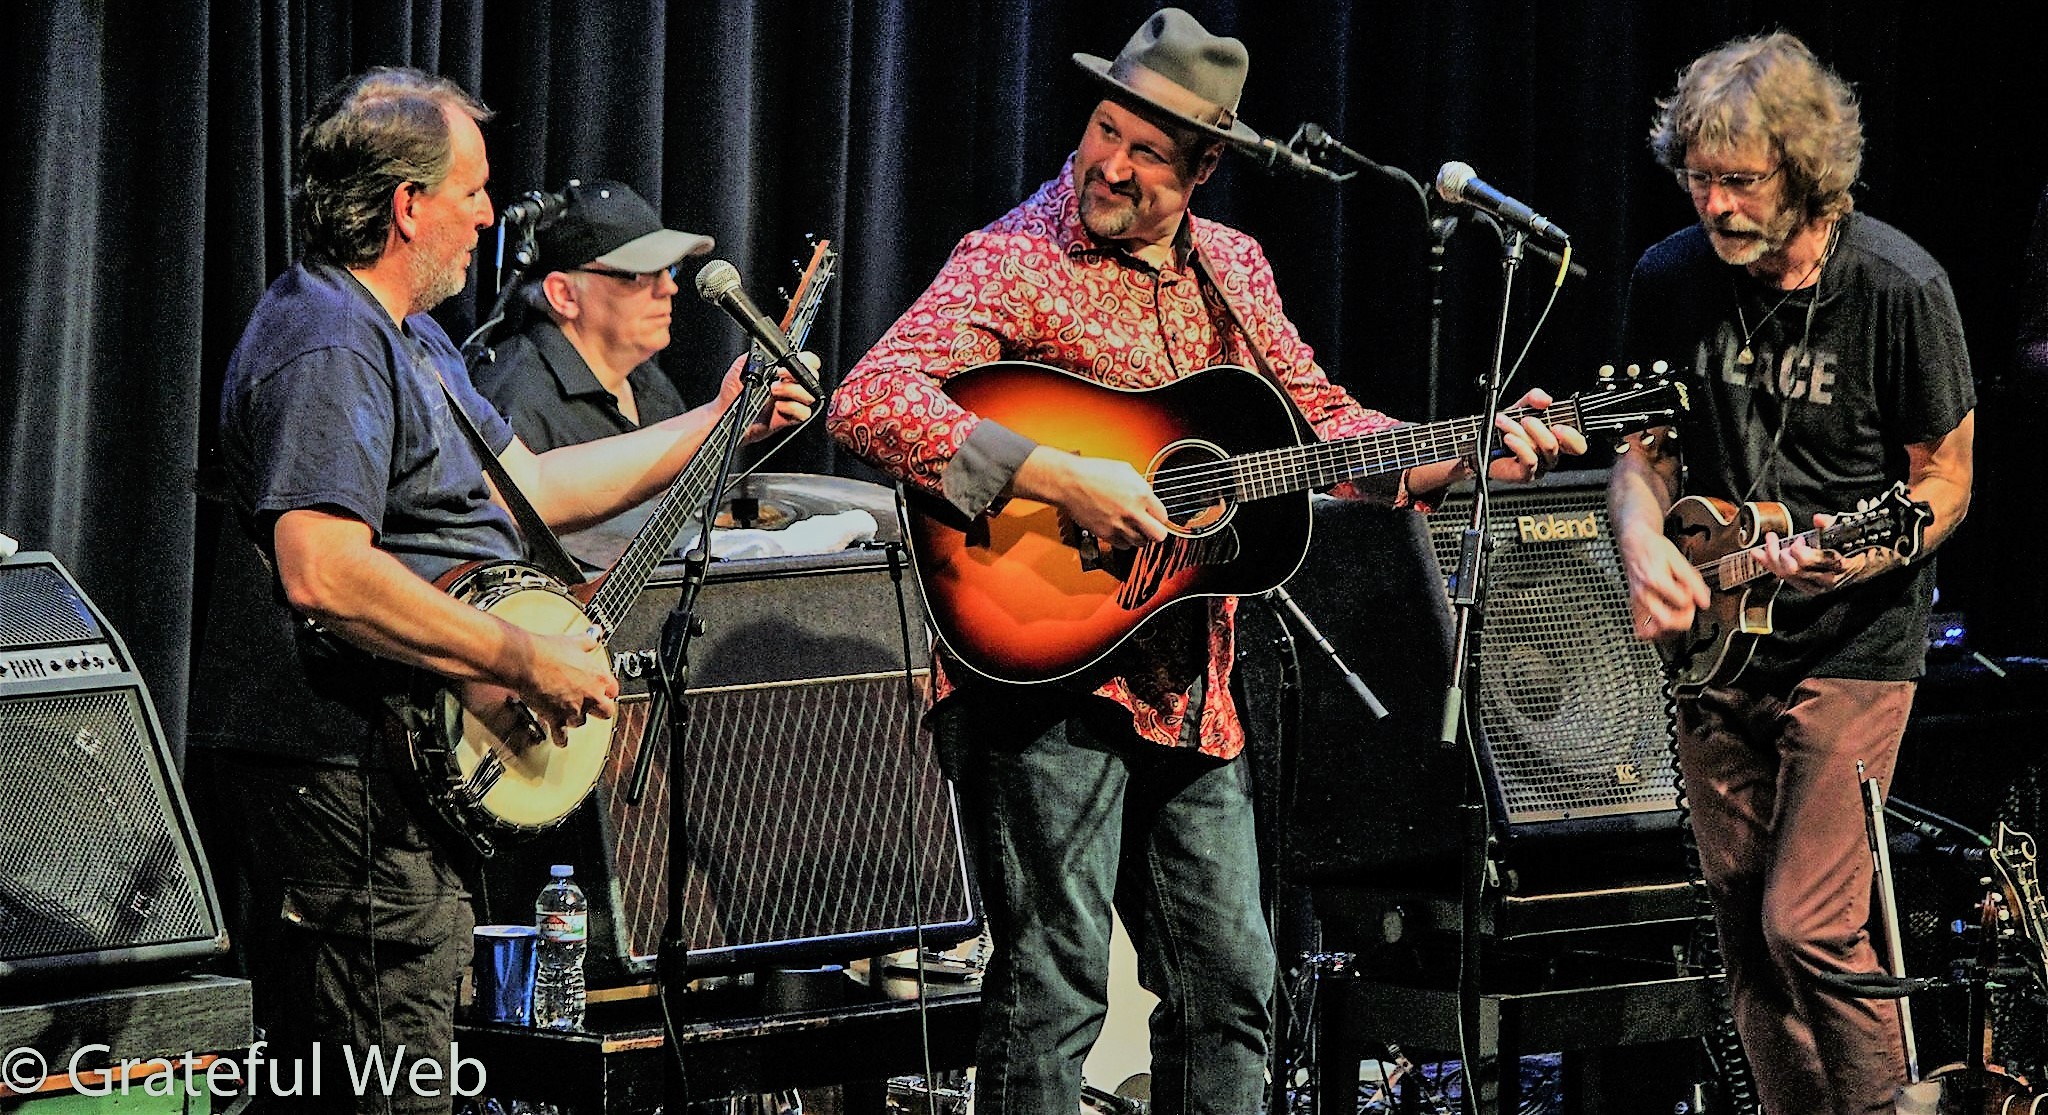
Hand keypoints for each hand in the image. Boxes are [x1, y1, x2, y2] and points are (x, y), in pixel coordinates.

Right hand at [512, 627, 618, 745]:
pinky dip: (560, 738)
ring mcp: (574, 709)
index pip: (613, 690)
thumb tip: (596, 633)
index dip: (607, 691)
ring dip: (575, 719)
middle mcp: (590, 695)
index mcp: (597, 676)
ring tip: (569, 715)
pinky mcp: (557, 718)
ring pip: (582, 722)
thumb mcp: (574, 642)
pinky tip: (560, 740)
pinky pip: (562, 735)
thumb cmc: (549, 651)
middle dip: (598, 710)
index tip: (603, 691)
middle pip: (605, 711)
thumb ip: (588, 641)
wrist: (527, 661)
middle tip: (591, 707)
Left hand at [719, 351, 818, 441]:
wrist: (726, 413)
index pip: (808, 361)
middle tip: (779, 375)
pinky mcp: (790, 417)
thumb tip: (766, 348)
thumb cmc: (733, 392)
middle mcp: (790, 385)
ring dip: (793, 391)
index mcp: (783, 370)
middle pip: (813, 377)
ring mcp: (791, 401)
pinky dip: (792, 408)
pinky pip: (804, 412)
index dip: (807, 360)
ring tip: (773, 391)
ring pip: (810, 395)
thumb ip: (755, 354)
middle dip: (797, 375)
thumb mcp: (740, 366)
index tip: (792, 362)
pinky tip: (778, 406)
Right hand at [1015, 447, 1170, 547]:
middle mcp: (1133, 512)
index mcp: (1141, 494)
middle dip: (1156, 531)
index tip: (1154, 515)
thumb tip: (1149, 497)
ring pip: (1141, 544)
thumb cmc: (1093, 472)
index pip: (1164, 516)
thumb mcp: (1125, 470)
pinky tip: (1120, 530)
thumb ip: (1141, 486)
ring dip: (1139, 536)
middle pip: (1159, 536)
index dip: (1159, 516)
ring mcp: (1119, 525)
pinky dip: (1124, 540)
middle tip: (1150, 526)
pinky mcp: (1106, 534)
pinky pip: (1123, 546)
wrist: (1069, 481)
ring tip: (1132, 527)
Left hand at [1486, 388, 1586, 482]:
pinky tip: (1508, 438)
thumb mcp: (1520, 407)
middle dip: (1538, 428)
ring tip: (1504, 422)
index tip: (1557, 425)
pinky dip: (1519, 446)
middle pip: (1556, 445)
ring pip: (1539, 450)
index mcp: (1556, 440)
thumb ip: (1534, 399)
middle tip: (1524, 419)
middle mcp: (1550, 455)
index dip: (1572, 436)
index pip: (1577, 445)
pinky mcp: (1526, 475)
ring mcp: (1539, 467)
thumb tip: (1545, 399)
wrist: (1479, 443)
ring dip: (1520, 432)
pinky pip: (1530, 461)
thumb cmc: (1504, 428)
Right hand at [1620, 531, 1709, 641]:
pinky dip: (1653, 631)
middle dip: (1683, 619)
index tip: (1693, 592)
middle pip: (1665, 621)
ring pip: (1651, 629)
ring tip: (1676, 617)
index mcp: (1655, 580)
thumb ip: (1693, 581)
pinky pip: (1640, 627)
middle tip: (1688, 609)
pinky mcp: (1634, 605)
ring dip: (1668, 628)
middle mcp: (1644, 594)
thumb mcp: (1678, 559)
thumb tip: (1704, 601)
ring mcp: (1637, 602)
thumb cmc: (1654, 549)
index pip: (1682, 602)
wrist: (1635, 543)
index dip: (1692, 598)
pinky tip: (1662, 624)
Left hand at [1755, 512, 1901, 595]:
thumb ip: (1833, 524)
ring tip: (1765, 543)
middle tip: (1774, 538)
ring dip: (1772, 559)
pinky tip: (1761, 556)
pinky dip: (1772, 567)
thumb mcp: (1851, 531)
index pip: (1820, 563)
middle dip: (1781, 553)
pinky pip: (1787, 579)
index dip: (1805, 554)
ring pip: (1790, 576)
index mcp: (1843, 566)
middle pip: (1799, 570)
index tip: (1797, 541)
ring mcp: (1819, 586)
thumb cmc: (1860, 545)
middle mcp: (1831, 580)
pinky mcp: (1810, 587)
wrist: (1870, 565)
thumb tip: (1818, 519)